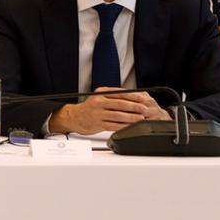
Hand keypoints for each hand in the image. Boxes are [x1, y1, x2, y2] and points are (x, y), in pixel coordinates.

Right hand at [49, 87, 171, 134]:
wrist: (75, 117)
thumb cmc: (90, 108)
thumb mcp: (100, 97)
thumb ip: (114, 97)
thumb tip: (134, 98)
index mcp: (101, 93)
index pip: (120, 93)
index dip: (133, 96)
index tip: (143, 99)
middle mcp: (98, 102)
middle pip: (120, 104)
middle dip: (135, 107)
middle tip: (145, 109)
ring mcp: (97, 113)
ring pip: (118, 115)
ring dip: (131, 117)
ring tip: (140, 118)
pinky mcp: (97, 124)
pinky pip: (113, 125)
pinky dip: (123, 126)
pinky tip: (130, 126)